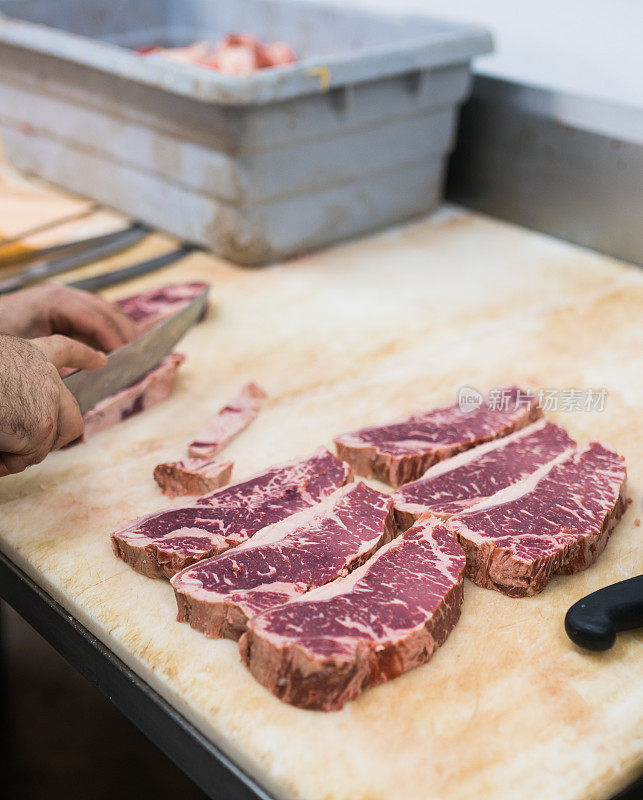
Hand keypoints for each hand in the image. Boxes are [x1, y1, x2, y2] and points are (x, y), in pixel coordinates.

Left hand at [0, 283, 137, 351]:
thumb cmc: (2, 332)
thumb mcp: (28, 347)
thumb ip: (62, 354)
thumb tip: (94, 365)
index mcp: (56, 301)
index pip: (96, 319)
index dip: (115, 339)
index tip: (129, 358)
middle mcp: (63, 294)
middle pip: (105, 310)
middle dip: (125, 331)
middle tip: (142, 353)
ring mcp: (63, 297)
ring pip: (102, 309)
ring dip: (120, 327)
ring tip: (136, 348)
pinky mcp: (62, 306)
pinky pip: (92, 314)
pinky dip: (108, 327)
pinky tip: (116, 344)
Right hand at [0, 333, 105, 474]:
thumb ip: (15, 384)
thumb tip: (19, 415)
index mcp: (29, 353)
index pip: (64, 349)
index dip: (83, 356)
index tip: (101, 361)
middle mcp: (46, 374)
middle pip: (72, 416)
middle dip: (57, 438)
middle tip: (29, 449)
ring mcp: (48, 400)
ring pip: (47, 442)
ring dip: (21, 451)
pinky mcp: (41, 426)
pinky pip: (30, 456)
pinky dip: (9, 461)